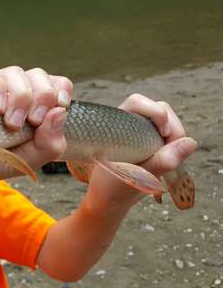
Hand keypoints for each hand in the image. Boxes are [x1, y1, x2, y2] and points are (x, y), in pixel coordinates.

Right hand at [0, 66, 72, 198]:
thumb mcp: (26, 161)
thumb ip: (49, 143)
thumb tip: (60, 111)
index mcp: (29, 106)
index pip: (54, 84)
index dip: (60, 89)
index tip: (60, 107)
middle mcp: (10, 91)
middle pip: (37, 75)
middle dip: (43, 96)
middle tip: (33, 121)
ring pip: (15, 72)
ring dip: (20, 96)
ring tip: (11, 124)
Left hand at [85, 94, 197, 211]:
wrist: (110, 198)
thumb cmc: (114, 185)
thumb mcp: (137, 176)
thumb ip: (161, 161)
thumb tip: (190, 143)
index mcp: (115, 124)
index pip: (137, 102)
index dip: (156, 113)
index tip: (163, 134)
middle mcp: (129, 122)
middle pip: (160, 110)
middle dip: (172, 129)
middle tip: (170, 153)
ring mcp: (142, 130)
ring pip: (169, 123)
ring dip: (174, 140)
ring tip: (165, 161)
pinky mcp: (152, 139)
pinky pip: (171, 135)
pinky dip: (174, 146)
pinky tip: (166, 162)